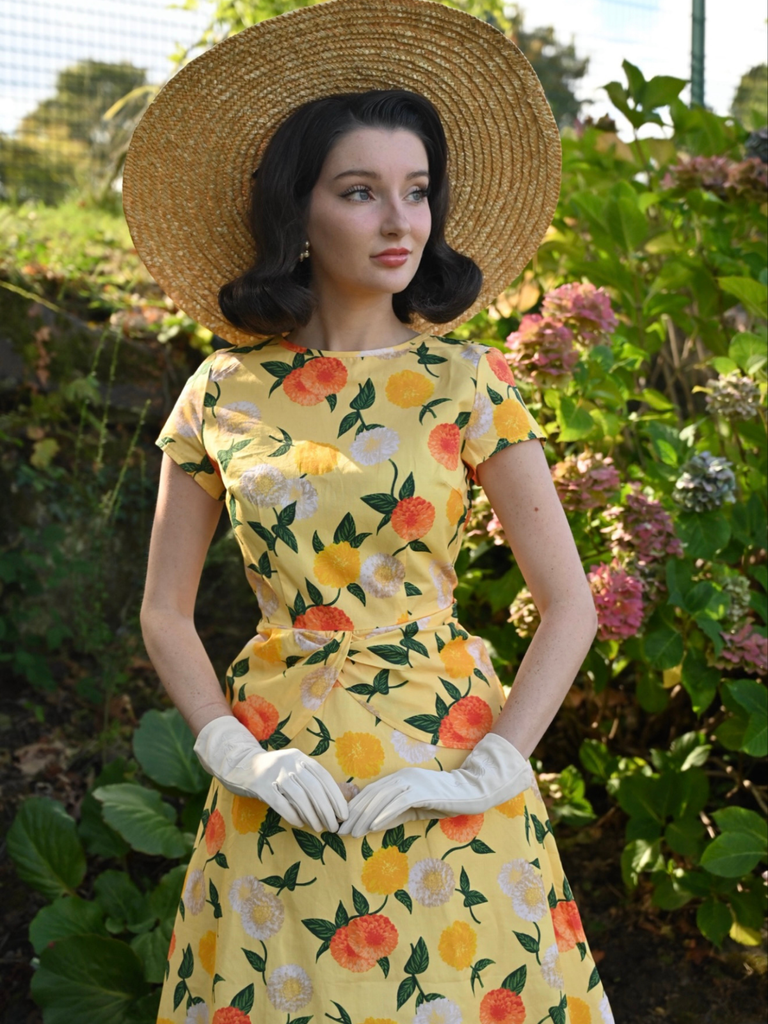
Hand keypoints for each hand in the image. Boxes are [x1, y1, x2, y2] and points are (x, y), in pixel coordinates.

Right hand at [193, 715, 349, 832]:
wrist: (239, 765)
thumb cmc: (272, 772)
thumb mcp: (292, 768)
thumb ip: (309, 780)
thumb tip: (333, 804)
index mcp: (300, 757)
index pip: (324, 778)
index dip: (336, 797)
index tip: (344, 814)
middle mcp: (289, 762)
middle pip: (314, 788)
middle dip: (327, 810)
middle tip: (334, 826)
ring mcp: (274, 772)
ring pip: (300, 797)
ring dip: (313, 815)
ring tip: (319, 828)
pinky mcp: (261, 785)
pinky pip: (280, 803)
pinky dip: (292, 815)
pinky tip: (300, 824)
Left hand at [337, 731, 532, 837]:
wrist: (470, 792)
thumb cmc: (443, 801)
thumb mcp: (414, 808)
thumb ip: (394, 814)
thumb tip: (372, 825)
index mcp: (397, 778)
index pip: (370, 793)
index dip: (354, 809)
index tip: (341, 825)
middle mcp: (400, 777)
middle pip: (371, 795)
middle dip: (354, 814)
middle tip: (340, 832)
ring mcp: (410, 782)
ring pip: (380, 799)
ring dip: (364, 817)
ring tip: (352, 833)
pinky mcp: (421, 790)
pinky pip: (398, 803)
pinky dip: (383, 814)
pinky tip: (373, 826)